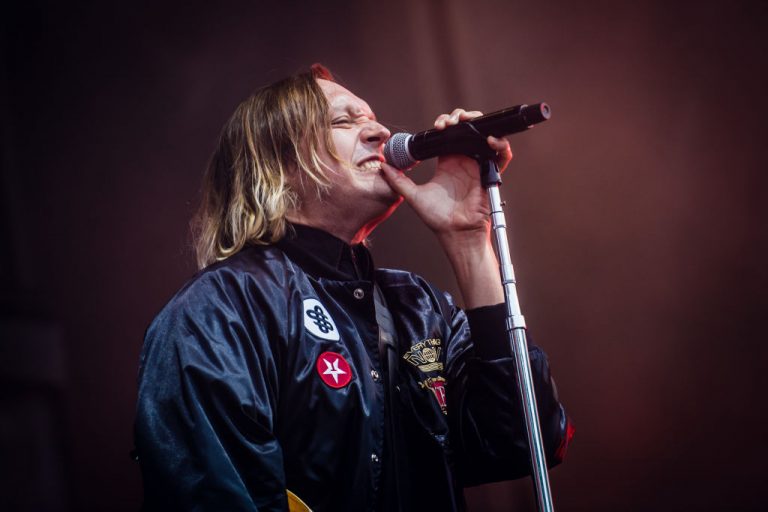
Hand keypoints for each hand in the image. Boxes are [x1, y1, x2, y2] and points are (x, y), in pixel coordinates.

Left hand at [380, 108, 511, 238]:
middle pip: (466, 130)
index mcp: (447, 163)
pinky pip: (502, 156)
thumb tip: (383, 167)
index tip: (438, 126)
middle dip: (460, 117)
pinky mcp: (490, 175)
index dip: (445, 124)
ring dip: (479, 124)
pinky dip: (501, 146)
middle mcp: (463, 161)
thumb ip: (398, 181)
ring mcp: (478, 166)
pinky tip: (490, 140)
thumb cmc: (437, 218)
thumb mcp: (413, 196)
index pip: (448, 135)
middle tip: (450, 123)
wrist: (455, 233)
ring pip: (485, 137)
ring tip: (468, 121)